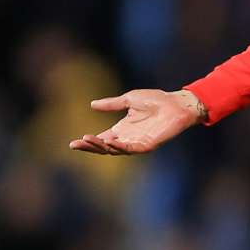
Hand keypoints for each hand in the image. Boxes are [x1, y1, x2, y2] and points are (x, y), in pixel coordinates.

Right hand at [69, 89, 204, 154]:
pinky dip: (119, 147)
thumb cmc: (155, 100)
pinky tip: (109, 142)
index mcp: (121, 129)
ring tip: (88, 139)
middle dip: (89, 146)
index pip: (101, 138)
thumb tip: (92, 105)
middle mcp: (127, 138)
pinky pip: (130, 149)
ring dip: (101, 146)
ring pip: (114, 150)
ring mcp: (136, 143)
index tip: (73, 142)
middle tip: (75, 144)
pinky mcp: (147, 145)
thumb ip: (111, 104)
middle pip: (104, 147)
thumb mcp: (129, 99)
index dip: (88, 141)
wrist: (175, 103)